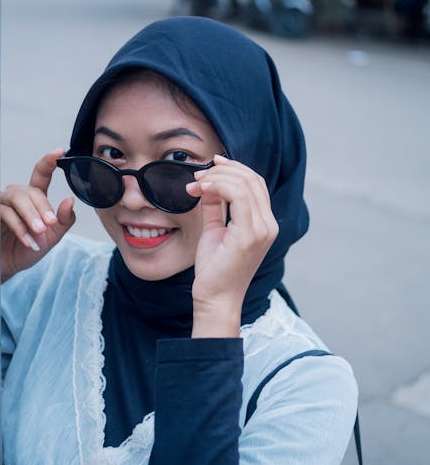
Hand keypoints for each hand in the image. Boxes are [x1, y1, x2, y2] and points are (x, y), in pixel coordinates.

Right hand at [0, 148, 75, 282]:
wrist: (8, 267)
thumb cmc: (29, 248)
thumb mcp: (53, 236)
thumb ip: (64, 220)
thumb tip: (70, 200)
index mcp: (33, 197)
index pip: (41, 175)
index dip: (49, 161)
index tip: (59, 151)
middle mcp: (16, 196)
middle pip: (30, 191)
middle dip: (43, 207)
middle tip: (50, 224)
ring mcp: (1, 204)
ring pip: (17, 199)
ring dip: (30, 215)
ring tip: (39, 231)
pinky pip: (4, 214)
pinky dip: (19, 228)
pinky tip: (28, 241)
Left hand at [186, 155, 277, 336]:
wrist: (215, 299)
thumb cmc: (214, 269)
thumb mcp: (215, 230)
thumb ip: (216, 207)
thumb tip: (208, 184)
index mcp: (264, 223)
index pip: (256, 183)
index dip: (234, 168)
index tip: (210, 165)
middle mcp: (269, 224)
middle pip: (252, 179)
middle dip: (222, 170)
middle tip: (198, 175)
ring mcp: (262, 229)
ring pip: (244, 184)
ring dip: (216, 177)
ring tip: (195, 184)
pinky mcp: (250, 234)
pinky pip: (237, 196)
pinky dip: (218, 185)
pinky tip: (201, 189)